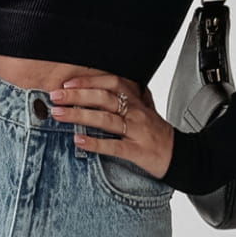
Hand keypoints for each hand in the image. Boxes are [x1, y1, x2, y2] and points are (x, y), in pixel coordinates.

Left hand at [48, 73, 174, 180]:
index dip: (89, 81)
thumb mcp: (145, 109)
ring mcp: (137, 131)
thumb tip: (111, 82)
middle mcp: (136, 112)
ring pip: (106, 119)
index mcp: (136, 100)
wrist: (181, 155)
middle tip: (54, 96)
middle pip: (104, 98)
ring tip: (59, 115)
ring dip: (80, 115)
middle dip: (77, 96)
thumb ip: (129, 95)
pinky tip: (79, 141)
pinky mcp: (138, 151)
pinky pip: (115, 146)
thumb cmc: (157, 133)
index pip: (111, 82)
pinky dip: (96, 143)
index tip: (67, 84)